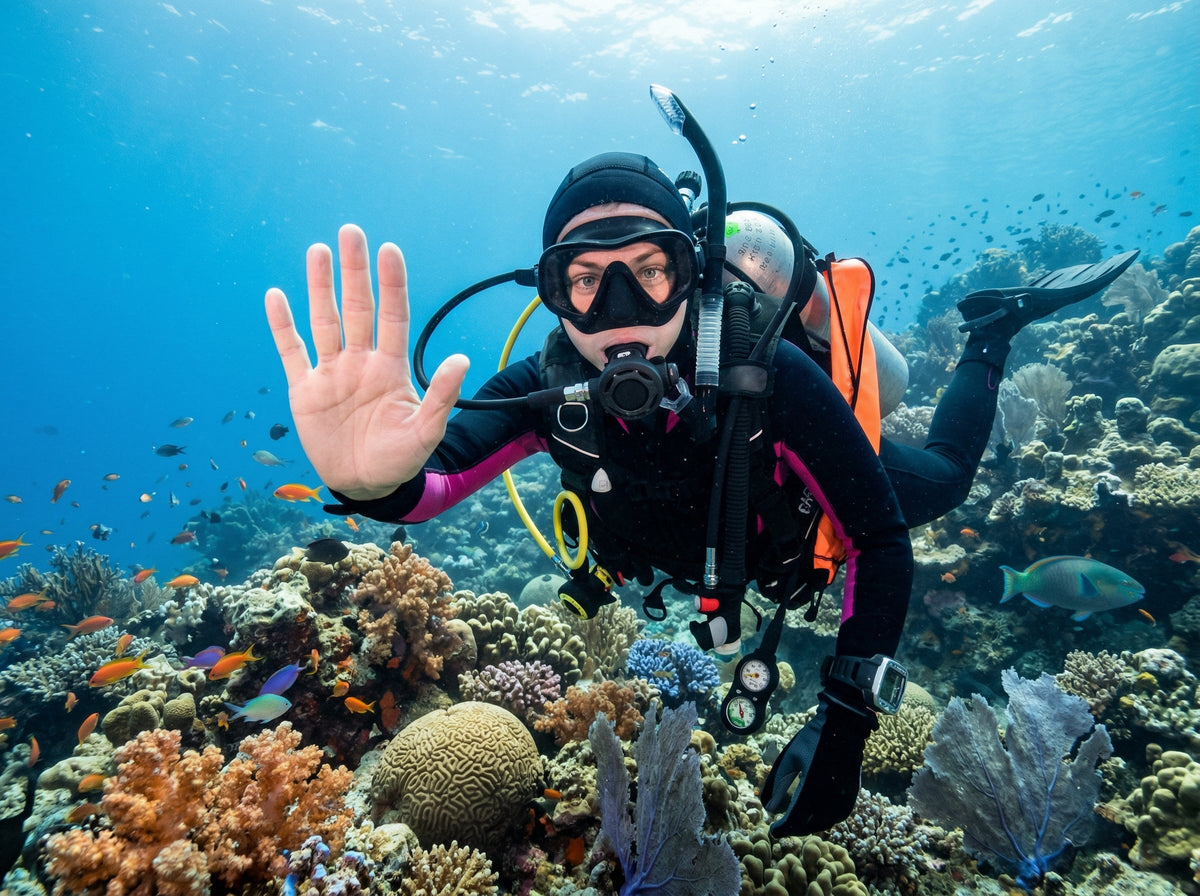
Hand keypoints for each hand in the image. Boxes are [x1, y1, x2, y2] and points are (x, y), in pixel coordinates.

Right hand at [265, 224, 468, 499]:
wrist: (365, 485)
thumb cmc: (400, 459)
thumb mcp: (425, 432)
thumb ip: (441, 396)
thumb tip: (462, 359)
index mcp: (391, 368)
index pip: (393, 316)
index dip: (391, 284)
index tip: (389, 250)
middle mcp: (361, 361)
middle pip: (357, 307)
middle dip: (355, 271)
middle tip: (351, 232)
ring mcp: (332, 372)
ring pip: (324, 320)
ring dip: (319, 287)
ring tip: (318, 251)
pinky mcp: (305, 389)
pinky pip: (292, 351)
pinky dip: (282, 326)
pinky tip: (276, 296)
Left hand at [760, 693, 877, 835]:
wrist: (842, 725)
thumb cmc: (811, 739)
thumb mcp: (789, 758)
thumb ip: (778, 784)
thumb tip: (770, 808)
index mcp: (812, 785)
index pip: (795, 818)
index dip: (783, 828)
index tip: (773, 829)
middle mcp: (830, 793)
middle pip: (811, 823)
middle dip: (795, 829)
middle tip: (784, 827)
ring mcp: (845, 793)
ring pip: (828, 822)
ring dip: (811, 826)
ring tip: (798, 823)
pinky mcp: (854, 790)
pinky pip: (840, 814)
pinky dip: (828, 819)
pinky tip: (818, 816)